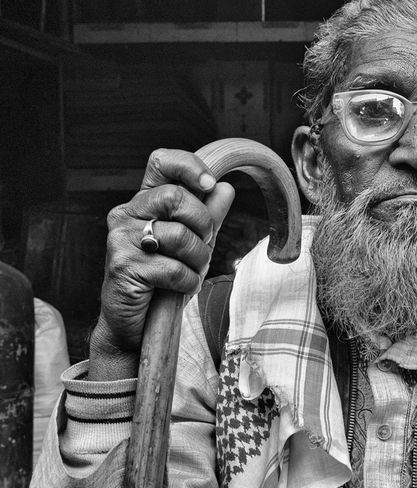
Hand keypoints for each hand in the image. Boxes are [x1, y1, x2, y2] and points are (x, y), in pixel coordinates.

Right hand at [89, 149, 234, 379]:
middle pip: (176, 197)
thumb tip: (225, 188)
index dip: (189, 166)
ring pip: (179, 234)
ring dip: (197, 260)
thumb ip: (206, 216)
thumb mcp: (191, 245)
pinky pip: (174, 267)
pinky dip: (187, 282)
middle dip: (203, 225)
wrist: (132, 326)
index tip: (209, 184)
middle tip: (202, 246)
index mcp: (143, 203)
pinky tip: (176, 289)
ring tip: (188, 272)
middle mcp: (126, 214)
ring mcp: (121, 239)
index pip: (160, 161)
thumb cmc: (161, 282)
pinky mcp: (123, 266)